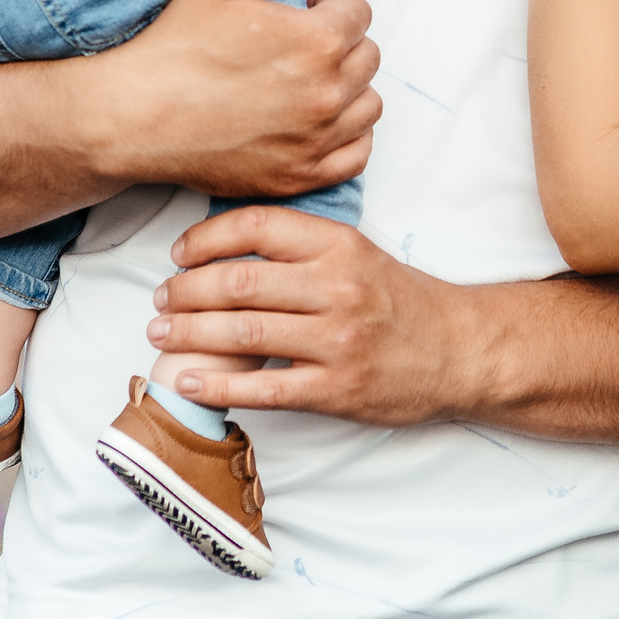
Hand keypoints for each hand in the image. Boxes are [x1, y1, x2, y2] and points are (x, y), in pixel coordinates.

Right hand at [120, 0, 378, 197]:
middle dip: (342, 42)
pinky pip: (356, 154)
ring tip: (313, 80)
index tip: (306, 9)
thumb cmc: (176, 48)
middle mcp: (326, 93)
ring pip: (368, 105)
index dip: (331, 4)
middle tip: (304, 42)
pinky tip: (320, 122)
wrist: (138, 115)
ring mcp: (316, 139)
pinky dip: (347, 136)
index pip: (359, 13)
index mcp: (316, 41)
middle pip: (367, 57)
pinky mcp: (300, 175)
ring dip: (349, 88)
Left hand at [147, 207, 472, 424]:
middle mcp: (337, 288)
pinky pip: (263, 388)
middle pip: (238, 282)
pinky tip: (188, 381)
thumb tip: (228, 242)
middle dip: (184, 290)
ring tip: (160, 333)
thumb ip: (302, 245)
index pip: (256, 227)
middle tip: (160, 297)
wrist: (458, 351)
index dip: (206, 238)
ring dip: (188, 333)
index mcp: (340, 246)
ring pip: (241, 333)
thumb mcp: (359, 253)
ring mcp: (337, 342)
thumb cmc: (400, 300)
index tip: (179, 253)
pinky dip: (217, 385)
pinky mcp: (336, 390)